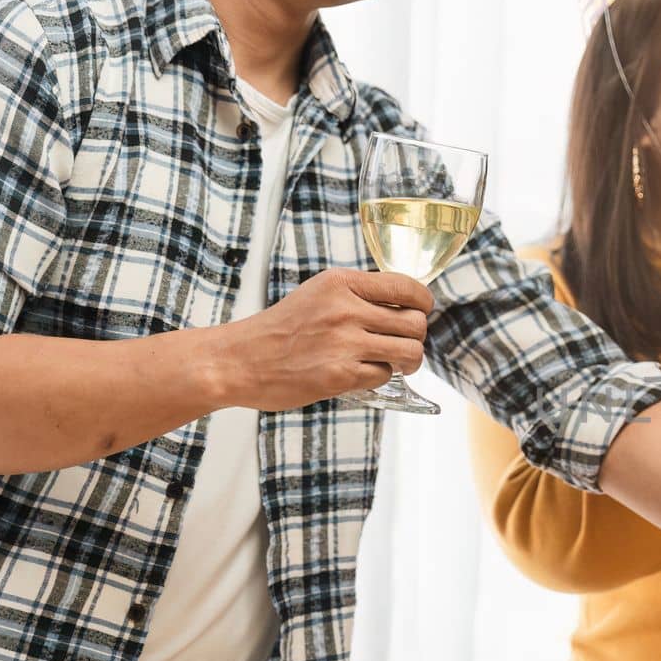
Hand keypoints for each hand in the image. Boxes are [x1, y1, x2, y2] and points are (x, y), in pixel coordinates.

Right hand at [214, 268, 432, 410]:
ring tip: (395, 363)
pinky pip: (385, 375)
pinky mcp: (341, 374)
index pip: (407, 287)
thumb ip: (356, 296)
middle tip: (403, 344)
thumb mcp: (317, 295)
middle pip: (416, 323)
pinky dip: (380, 377)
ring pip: (409, 351)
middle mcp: (345, 309)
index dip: (423, 302)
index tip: (421, 311)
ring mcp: (344, 342)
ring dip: (408, 361)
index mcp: (340, 283)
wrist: (237, 361)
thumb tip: (404, 305)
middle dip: (416, 336)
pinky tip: (362, 373)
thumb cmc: (278, 331)